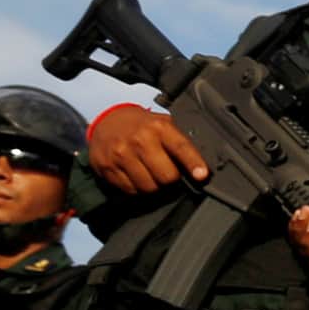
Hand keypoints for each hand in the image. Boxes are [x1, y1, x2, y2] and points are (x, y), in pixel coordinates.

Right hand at [90, 106, 210, 195]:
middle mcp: (139, 140)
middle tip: (168, 173)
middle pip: (166, 176)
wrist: (107, 119)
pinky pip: (130, 190)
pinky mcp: (107, 167)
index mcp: (158, 127)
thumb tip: (198, 167)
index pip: (180, 147)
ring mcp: (121, 154)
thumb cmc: (141, 125)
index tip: (202, 175)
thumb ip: (178, 142)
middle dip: (171, 179)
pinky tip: (135, 175)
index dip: (193, 163)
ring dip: (154, 186)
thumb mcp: (162, 123)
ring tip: (150, 173)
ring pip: (148, 187)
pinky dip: (136, 187)